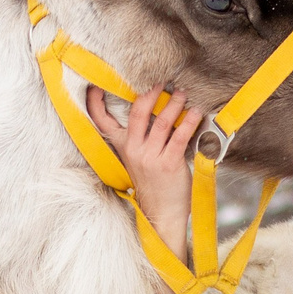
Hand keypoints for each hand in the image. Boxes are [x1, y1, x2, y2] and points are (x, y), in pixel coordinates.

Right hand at [87, 83, 199, 270]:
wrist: (161, 213)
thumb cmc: (153, 183)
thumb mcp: (138, 159)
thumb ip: (139, 137)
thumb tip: (153, 108)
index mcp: (123, 147)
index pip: (102, 121)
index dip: (96, 102)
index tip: (96, 84)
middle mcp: (133, 150)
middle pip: (138, 112)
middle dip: (150, 93)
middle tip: (162, 80)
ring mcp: (150, 157)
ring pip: (162, 122)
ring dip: (174, 103)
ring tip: (183, 94)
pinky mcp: (168, 164)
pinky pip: (179, 137)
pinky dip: (189, 121)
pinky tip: (196, 113)